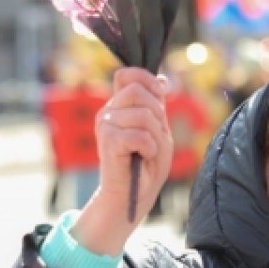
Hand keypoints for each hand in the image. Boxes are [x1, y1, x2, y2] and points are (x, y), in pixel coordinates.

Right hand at [73, 67, 171, 254]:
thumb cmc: (147, 163)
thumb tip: (162, 79)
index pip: (127, 75)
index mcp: (119, 106)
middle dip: (156, 113)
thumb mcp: (158, 129)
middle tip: (154, 135)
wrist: (135, 192)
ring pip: (143, 115)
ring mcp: (105, 124)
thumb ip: (157, 105)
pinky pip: (140, 135)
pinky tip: (143, 156)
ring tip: (147, 150)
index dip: (147, 80)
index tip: (160, 96)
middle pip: (137, 91)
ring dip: (155, 135)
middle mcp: (108, 111)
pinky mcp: (108, 140)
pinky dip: (150, 148)